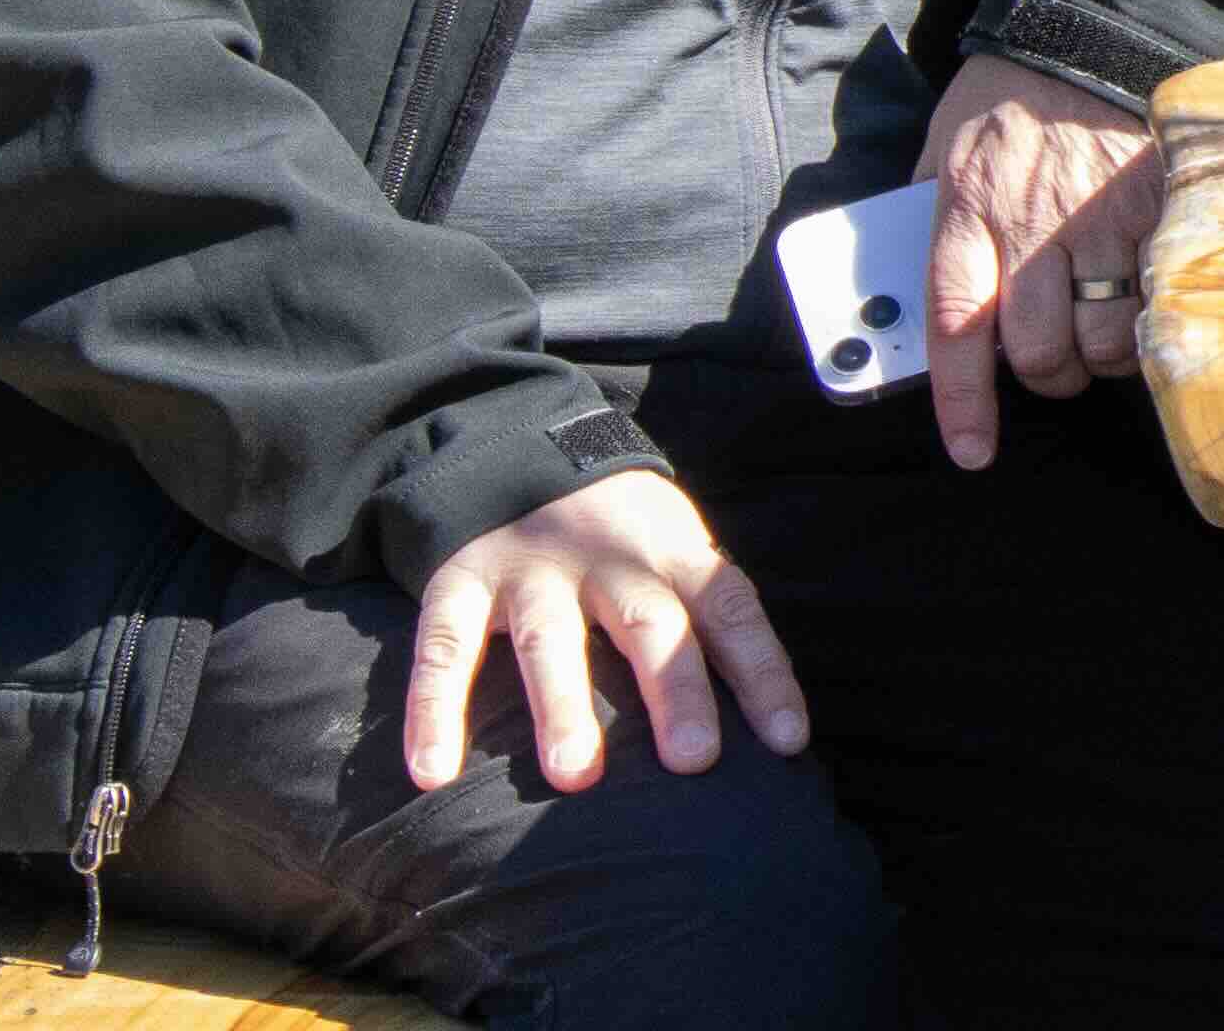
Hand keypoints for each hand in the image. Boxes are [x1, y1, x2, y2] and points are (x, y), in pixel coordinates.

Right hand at [399, 470, 803, 794]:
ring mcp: (532, 571)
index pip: (732, 610)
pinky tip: (434, 772)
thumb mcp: (674, 549)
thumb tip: (759, 726)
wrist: (520, 448)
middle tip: (695, 759)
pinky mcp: (461, 584)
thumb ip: (704, 620)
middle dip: (676, 690)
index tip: (789, 740)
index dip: (764, 673)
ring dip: (565, 707)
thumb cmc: (620, 534)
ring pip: (551, 640)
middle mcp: (610, 560)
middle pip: (651, 625)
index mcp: (675, 554)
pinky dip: (435, 710)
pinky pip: (445, 650)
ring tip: (576, 776)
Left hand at [918, 54, 1165, 469]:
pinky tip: (1145, 301)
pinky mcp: (1156, 208)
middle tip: (1050, 362)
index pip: (957, 328)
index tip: (971, 450)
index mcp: (966, 210)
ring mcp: (1102, 220)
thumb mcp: (943, 145)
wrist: (1093, 25)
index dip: (963, 402)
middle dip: (1046, 376)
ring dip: (1102, 354)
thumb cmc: (1008, 93)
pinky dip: (1150, 316)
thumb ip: (929, 214)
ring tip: (1100, 331)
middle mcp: (1033, 225)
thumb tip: (908, 281)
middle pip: (1040, 350)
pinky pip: (1158, 298)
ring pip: (1105, 338)